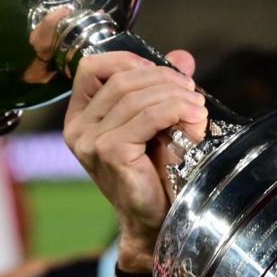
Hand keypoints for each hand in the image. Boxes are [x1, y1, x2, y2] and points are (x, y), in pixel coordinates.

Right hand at [63, 50, 207, 270]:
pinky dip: (174, 110)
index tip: (162, 70)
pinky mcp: (109, 152)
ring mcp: (90, 141)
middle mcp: (78, 127)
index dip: (128, 60)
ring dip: (175, 95)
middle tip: (192, 91)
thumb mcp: (156, 122)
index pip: (92, 68)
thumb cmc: (154, 173)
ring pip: (135, 97)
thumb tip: (183, 57)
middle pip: (121, 79)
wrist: (155, 220)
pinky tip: (193, 119)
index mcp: (81, 115)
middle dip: (163, 79)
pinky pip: (146, 117)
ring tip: (198, 106)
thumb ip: (164, 88)